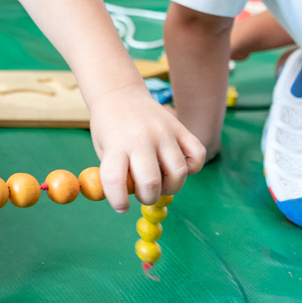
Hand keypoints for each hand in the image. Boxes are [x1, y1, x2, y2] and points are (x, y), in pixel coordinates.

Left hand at [88, 85, 205, 211]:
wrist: (120, 94)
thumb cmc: (109, 129)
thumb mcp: (103, 150)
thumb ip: (117, 174)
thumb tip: (130, 201)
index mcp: (116, 144)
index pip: (115, 180)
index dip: (118, 201)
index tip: (121, 207)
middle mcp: (141, 138)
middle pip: (151, 181)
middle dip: (148, 198)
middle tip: (144, 194)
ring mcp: (164, 132)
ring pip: (178, 173)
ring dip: (171, 187)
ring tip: (161, 183)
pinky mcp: (180, 128)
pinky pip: (198, 155)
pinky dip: (192, 168)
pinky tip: (177, 166)